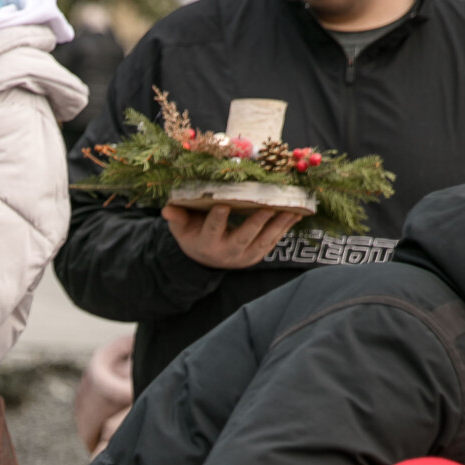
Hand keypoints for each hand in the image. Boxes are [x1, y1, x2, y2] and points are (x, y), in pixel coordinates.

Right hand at [162, 202, 304, 269]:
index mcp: (206, 244)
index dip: (217, 219)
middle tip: (268, 207)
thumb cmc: (193, 235)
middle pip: (243, 238)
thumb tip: (167, 209)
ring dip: (279, 225)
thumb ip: (176, 218)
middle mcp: (227, 253)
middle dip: (257, 223)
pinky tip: (297, 213)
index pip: (212, 230)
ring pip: (263, 241)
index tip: (224, 204)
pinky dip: (285, 227)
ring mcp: (244, 256)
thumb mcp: (181, 228)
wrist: (205, 259)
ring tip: (293, 208)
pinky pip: (274, 241)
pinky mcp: (257, 255)